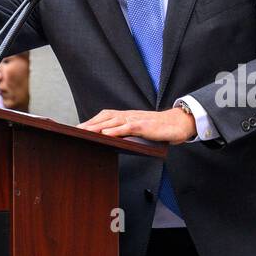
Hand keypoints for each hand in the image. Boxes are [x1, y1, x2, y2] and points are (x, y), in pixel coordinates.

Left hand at [80, 108, 195, 143]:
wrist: (179, 123)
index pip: (106, 115)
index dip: (92, 120)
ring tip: (85, 132)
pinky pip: (127, 127)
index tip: (79, 127)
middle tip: (75, 130)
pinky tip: (105, 134)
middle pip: (105, 117)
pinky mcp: (144, 126)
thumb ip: (129, 132)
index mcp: (128, 116)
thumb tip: (115, 139)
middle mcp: (130, 115)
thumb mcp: (142, 129)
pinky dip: (115, 130)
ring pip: (113, 121)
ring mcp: (136, 120)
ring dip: (98, 126)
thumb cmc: (161, 128)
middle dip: (90, 123)